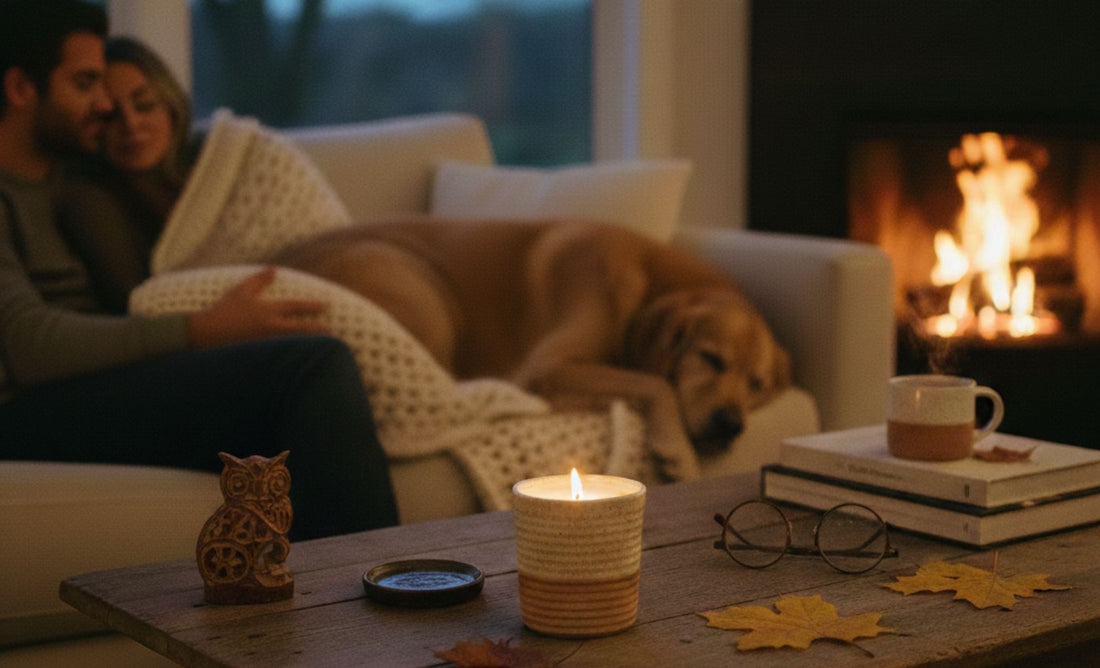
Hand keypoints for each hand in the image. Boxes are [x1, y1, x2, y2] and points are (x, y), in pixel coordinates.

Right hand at [187, 267, 328, 347]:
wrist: (205, 333)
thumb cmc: (223, 311)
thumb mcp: (241, 292)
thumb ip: (259, 280)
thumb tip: (274, 269)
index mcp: (266, 310)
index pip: (295, 307)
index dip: (313, 306)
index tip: (327, 307)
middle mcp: (269, 327)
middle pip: (300, 329)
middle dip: (317, 330)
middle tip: (332, 331)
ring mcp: (266, 343)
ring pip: (293, 343)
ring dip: (308, 344)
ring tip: (323, 345)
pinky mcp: (260, 354)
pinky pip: (281, 354)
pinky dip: (293, 354)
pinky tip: (303, 358)